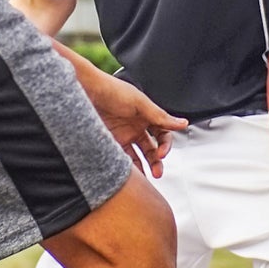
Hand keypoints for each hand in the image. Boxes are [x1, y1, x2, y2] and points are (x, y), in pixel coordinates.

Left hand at [69, 61, 185, 175]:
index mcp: (147, 116)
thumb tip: (182, 123)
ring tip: (147, 177)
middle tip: (158, 171)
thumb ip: (160, 116)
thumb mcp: (140, 103)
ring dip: (145, 167)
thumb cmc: (112, 91)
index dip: (165, 144)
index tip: (163, 153)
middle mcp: (136, 127)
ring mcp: (123, 136)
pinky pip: (122, 159)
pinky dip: (128, 167)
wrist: (86, 92)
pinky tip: (131, 173)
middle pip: (152, 149)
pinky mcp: (110, 143)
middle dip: (157, 161)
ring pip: (138, 157)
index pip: (162, 134)